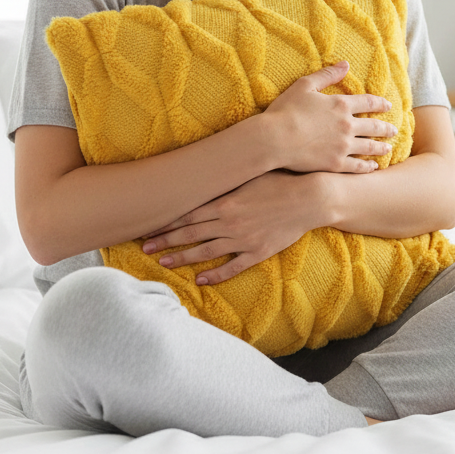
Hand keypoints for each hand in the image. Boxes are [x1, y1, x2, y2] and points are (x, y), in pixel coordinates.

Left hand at [139, 170, 330, 284]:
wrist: (310, 198)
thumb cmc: (280, 181)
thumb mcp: (250, 174)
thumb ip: (226, 178)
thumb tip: (204, 174)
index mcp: (225, 202)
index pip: (187, 214)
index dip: (165, 221)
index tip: (147, 226)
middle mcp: (229, 222)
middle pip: (190, 233)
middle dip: (164, 240)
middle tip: (144, 247)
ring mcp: (243, 239)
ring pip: (205, 251)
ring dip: (182, 258)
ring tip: (163, 263)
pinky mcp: (258, 252)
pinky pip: (232, 267)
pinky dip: (215, 274)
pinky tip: (200, 279)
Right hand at [261, 61, 397, 173]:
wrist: (275, 139)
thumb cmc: (286, 110)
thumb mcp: (305, 85)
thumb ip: (327, 75)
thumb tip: (346, 64)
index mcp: (341, 105)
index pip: (368, 102)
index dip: (380, 103)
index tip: (388, 105)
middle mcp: (347, 125)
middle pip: (373, 126)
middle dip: (385, 128)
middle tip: (394, 130)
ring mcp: (343, 146)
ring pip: (369, 147)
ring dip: (381, 147)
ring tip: (388, 148)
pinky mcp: (336, 164)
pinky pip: (357, 166)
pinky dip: (367, 167)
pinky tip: (373, 167)